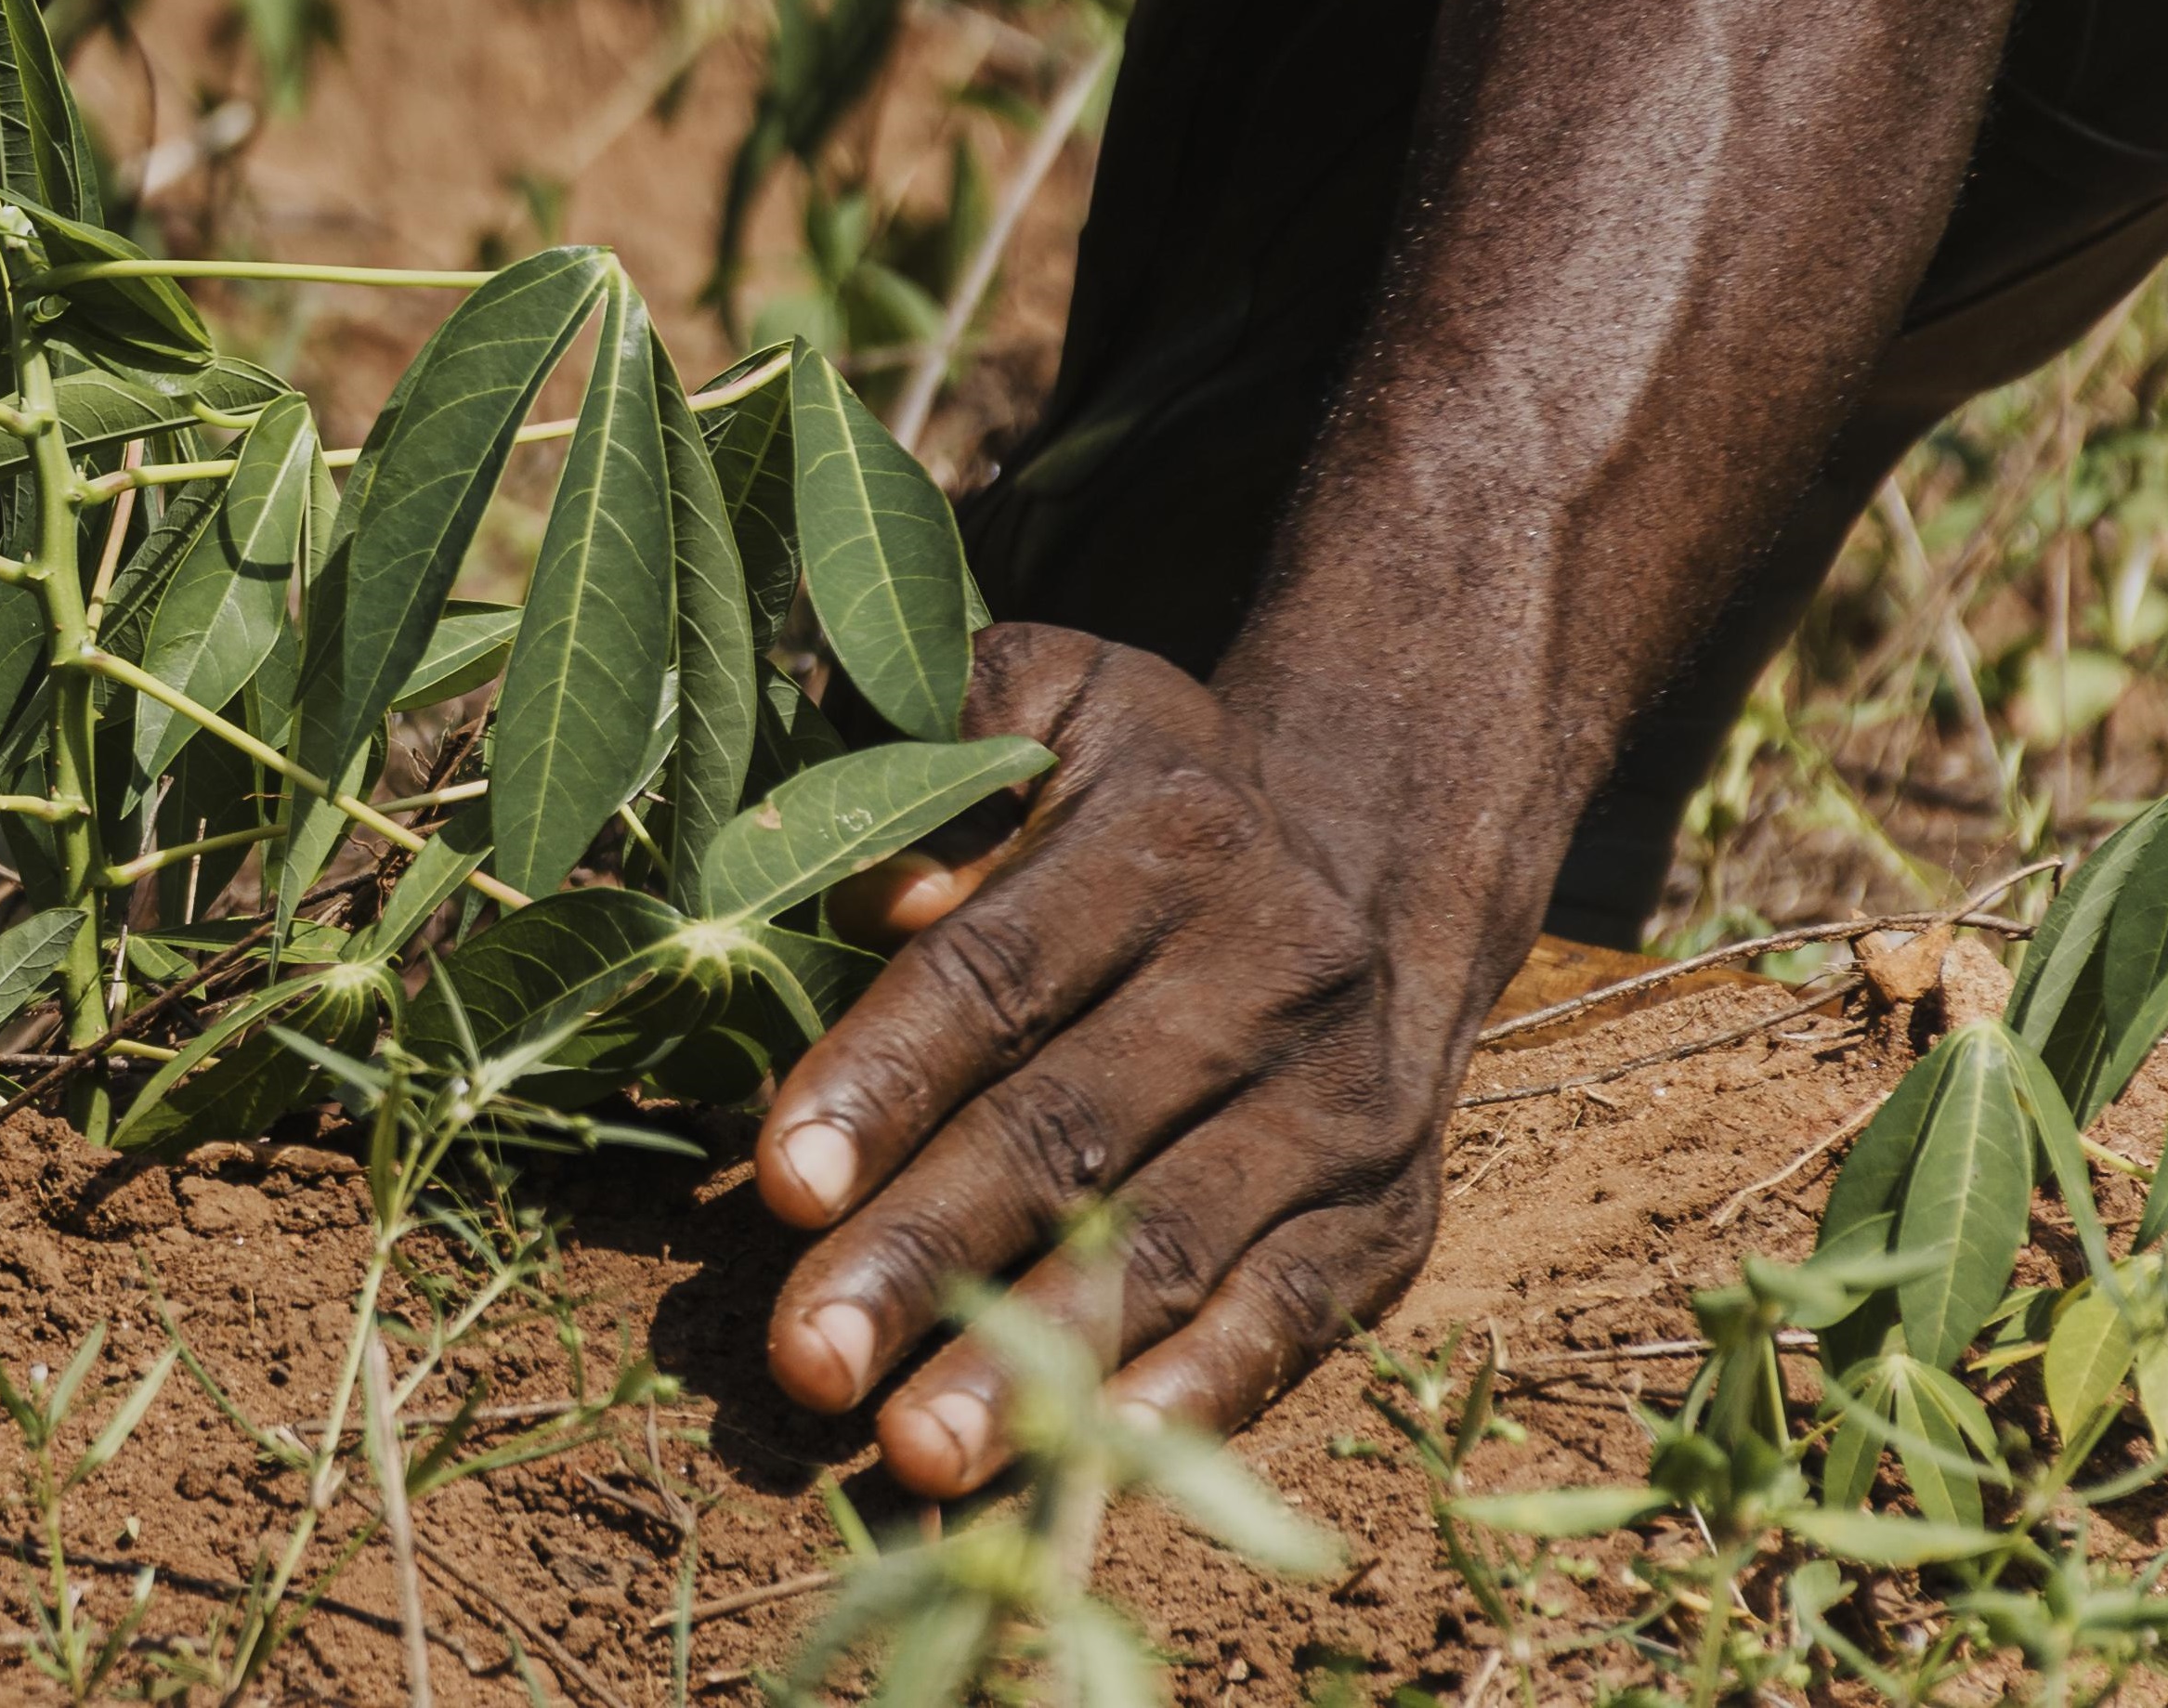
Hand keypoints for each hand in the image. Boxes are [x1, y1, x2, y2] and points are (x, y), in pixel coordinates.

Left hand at [760, 625, 1453, 1494]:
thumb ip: (942, 753)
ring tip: (914, 1454)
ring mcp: (1340, 1106)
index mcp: (1167, 838)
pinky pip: (1289, 1320)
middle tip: (807, 1360)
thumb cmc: (1143, 801)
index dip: (888, 1076)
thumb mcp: (1057, 705)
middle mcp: (1273, 971)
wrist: (1380, 856)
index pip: (1000, 970)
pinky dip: (1194, 1398)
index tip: (782, 1179)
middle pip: (1072, 1130)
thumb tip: (864, 886)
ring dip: (1039, 1357)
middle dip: (929, 1253)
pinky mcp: (1385, 1215)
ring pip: (1170, 1246)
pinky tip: (1092, 1460)